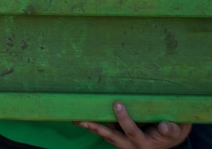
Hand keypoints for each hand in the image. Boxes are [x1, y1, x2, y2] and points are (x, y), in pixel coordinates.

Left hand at [76, 102, 190, 147]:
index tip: (117, 103)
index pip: (131, 131)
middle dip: (96, 128)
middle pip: (110, 136)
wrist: (166, 140)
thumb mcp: (175, 132)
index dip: (124, 119)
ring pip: (104, 134)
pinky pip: (104, 130)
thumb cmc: (171, 133)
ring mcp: (122, 142)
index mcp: (143, 143)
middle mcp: (129, 145)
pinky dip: (93, 124)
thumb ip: (170, 130)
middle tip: (81, 120)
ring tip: (74, 118)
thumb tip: (165, 126)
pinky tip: (81, 116)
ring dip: (90, 126)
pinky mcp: (117, 137)